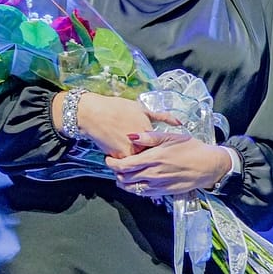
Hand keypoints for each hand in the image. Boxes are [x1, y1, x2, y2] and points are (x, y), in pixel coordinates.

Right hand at [59, 91, 176, 158]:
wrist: (93, 113)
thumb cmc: (117, 108)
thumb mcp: (142, 109)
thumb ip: (162, 117)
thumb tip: (179, 122)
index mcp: (149, 132)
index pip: (162, 147)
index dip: (163, 149)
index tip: (164, 150)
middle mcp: (140, 145)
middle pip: (151, 156)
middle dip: (154, 158)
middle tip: (151, 155)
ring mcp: (129, 153)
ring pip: (139, 162)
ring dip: (140, 162)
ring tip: (139, 157)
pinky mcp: (117, 158)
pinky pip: (127, 165)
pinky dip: (128, 164)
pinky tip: (129, 159)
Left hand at [107, 130, 231, 197]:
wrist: (210, 166)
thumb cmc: (193, 148)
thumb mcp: (172, 136)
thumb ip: (150, 137)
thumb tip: (131, 136)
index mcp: (154, 158)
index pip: (123, 165)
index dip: (111, 163)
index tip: (109, 158)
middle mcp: (153, 174)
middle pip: (124, 178)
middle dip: (115, 172)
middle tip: (115, 164)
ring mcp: (158, 185)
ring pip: (131, 188)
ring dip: (123, 182)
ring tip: (123, 174)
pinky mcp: (164, 192)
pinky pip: (143, 193)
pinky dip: (135, 188)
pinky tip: (137, 181)